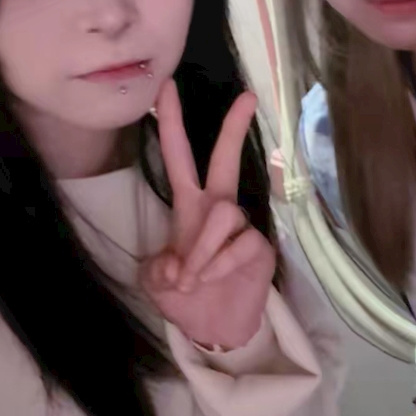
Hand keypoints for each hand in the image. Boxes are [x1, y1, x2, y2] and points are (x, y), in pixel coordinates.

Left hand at [141, 79, 275, 349]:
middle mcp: (216, 206)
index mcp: (187, 204)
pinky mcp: (258, 245)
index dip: (172, 123)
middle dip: (233, 128)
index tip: (166, 86)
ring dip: (202, 249)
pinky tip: (214, 280)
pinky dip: (219, 265)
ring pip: (222, 214)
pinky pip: (239, 243)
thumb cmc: (184, 296)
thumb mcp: (157, 283)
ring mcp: (240, 225)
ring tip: (192, 278)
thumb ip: (159, 271)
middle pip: (225, 159)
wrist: (214, 328)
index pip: (178, 156)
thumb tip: (179, 265)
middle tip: (246, 96)